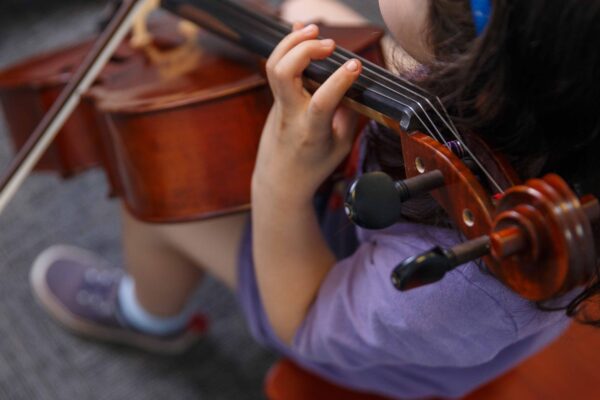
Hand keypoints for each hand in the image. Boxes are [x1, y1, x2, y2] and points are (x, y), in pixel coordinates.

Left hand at [252, 23, 361, 205]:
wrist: (279, 181)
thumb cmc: (313, 166)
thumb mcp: (341, 146)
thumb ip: (349, 115)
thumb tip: (354, 84)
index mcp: (311, 132)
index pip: (321, 102)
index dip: (339, 80)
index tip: (356, 65)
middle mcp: (290, 115)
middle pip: (284, 73)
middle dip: (305, 50)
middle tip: (330, 45)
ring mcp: (278, 106)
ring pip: (274, 66)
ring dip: (292, 42)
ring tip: (314, 30)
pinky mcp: (275, 99)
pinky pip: (277, 67)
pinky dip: (289, 47)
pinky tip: (302, 33)